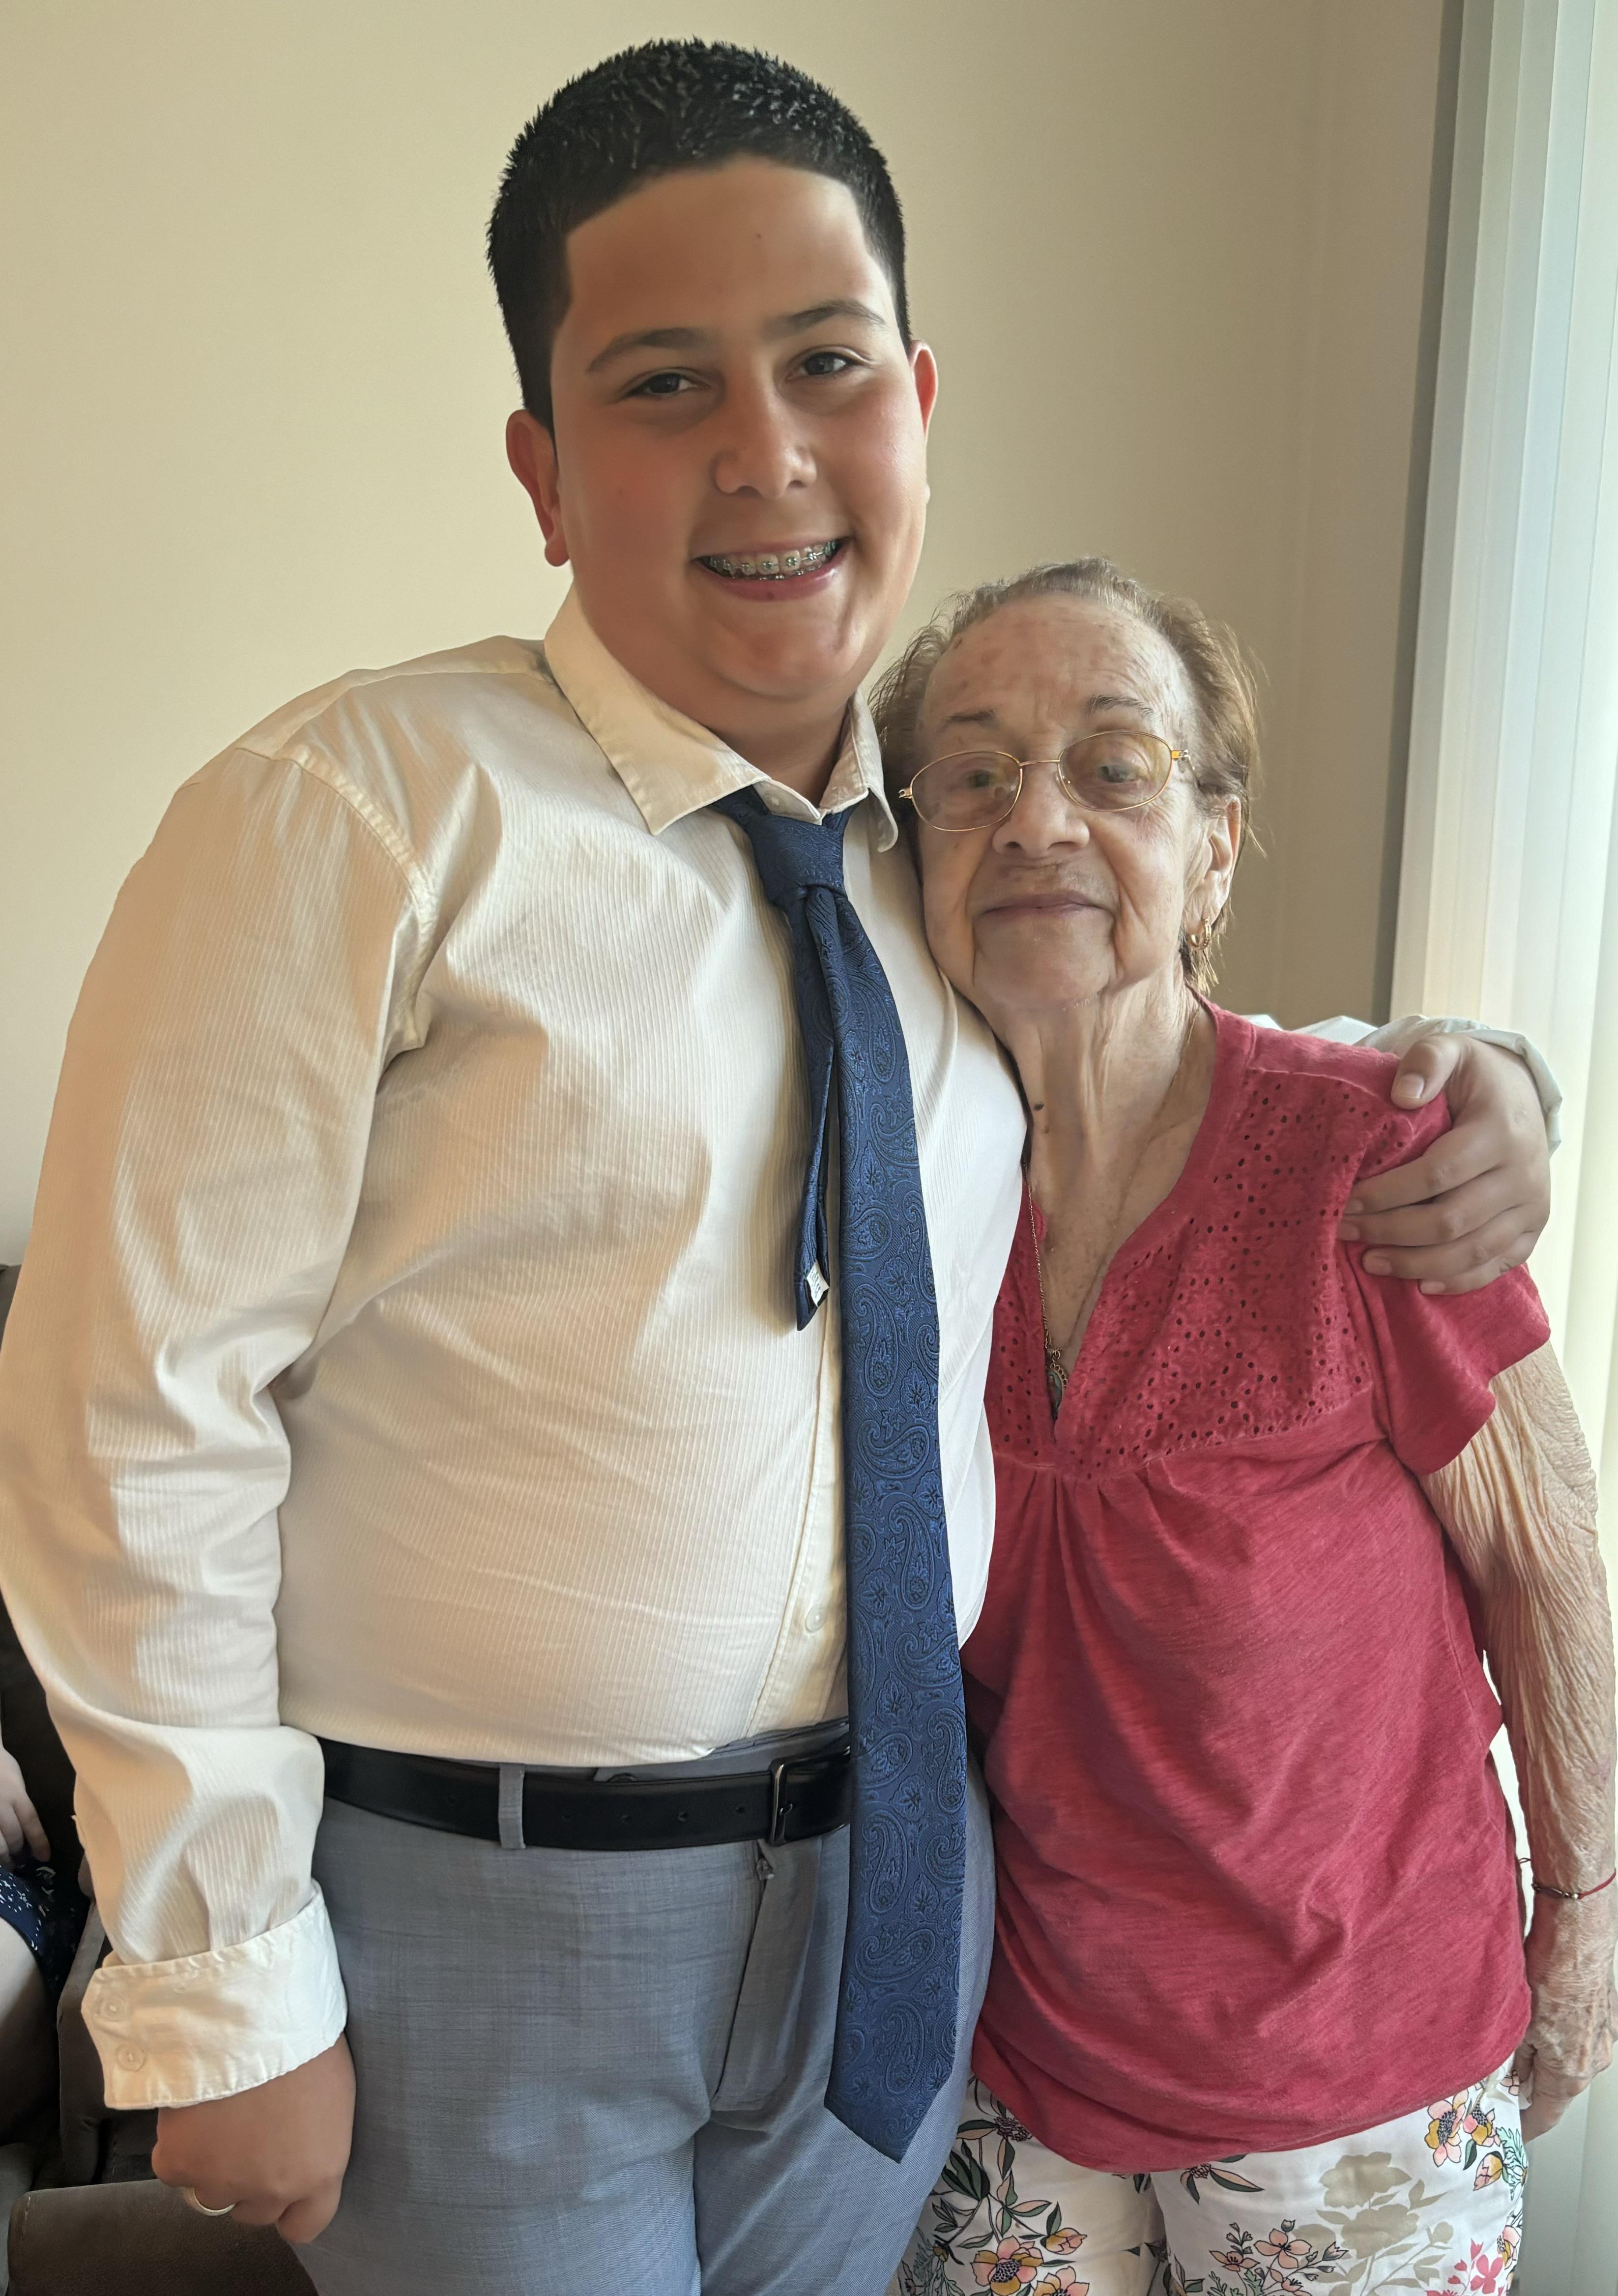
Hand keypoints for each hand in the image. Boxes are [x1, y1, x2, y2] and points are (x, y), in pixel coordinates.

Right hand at [0, 1746, 49, 1865]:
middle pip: (14, 1837)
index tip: (45, 1857)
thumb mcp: (17, 1782)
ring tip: (7, 1863)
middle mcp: (1, 1805)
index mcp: (16, 1794)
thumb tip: (27, 1827)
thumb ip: (21, 1803)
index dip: (39, 1842)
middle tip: (21, 1862)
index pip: (31, 1823)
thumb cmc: (1, 1767)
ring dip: (3, 1858)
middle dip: (19, 1854)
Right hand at [151, 2035, 354, 2243]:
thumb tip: (299, 2151)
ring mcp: (222, 2181)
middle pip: (253, 2211)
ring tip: (218, 2116)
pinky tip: (191, 2112)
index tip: (281, 2182)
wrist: (251, 2014)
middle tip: (246, 2135)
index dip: (290, 2206)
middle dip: (249, 2181)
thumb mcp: (333, 2093)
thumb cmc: (304, 2039)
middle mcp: (271, 2189)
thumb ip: (315, 2140)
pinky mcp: (180, 2164)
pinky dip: (178, 2147)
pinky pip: (174, 2170)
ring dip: (212, 2165)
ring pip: (210, 2194)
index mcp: (318, 2173)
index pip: (305, 2224)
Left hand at [1338, 1036, 1548, 1291]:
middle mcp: (1524, 1175)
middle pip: (1450, 1220)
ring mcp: (1532, 1207)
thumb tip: (1402, 1093)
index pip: (1437, 1174)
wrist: (1522, 1096)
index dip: (1387, 1193)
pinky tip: (1420, 1284)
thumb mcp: (1451, 1052)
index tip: (1345, 1200)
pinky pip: (1496, 1266)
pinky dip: (1458, 1280)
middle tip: (1344, 1232)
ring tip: (1369, 1260)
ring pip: (1471, 1251)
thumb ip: (1426, 1062)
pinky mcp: (1532, 1230)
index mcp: (1501, 1132)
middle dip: (1390, 1231)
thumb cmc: (1472, 1078)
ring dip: (1415, 1263)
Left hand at [1512, 1893, 1617, 2138]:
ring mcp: (1604, 2039)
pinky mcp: (1608, 2017)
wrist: (1578, 1936)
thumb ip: (1516, 2061)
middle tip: (1508, 2080)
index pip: (1546, 2115)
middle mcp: (1593, 2062)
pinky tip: (1547, 2012)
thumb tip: (1513, 2080)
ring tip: (1524, 2036)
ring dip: (1549, 2056)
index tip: (1513, 2130)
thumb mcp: (1516, 2026)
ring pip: (1571, 2060)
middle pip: (1559, 2088)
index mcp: (1569, 2073)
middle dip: (1534, 2087)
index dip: (1527, 2125)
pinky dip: (1564, 2034)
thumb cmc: (1546, 1975)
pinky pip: (1583, 2036)